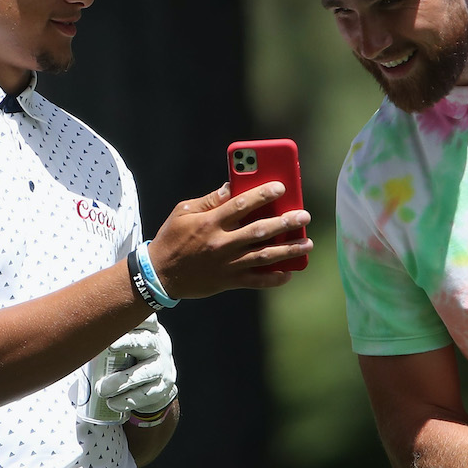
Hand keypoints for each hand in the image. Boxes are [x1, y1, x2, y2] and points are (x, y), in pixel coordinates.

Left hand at [94, 317, 177, 414]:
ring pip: (145, 372)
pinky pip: (146, 395)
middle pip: (146, 341)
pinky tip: (113, 403)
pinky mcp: (163, 388)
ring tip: (102, 389)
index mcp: (150, 331)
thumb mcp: (129, 342)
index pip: (146, 319)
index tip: (117, 319)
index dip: (134, 318)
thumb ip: (111, 335)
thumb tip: (74, 335)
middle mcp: (159, 346)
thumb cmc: (133, 358)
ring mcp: (162, 367)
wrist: (158, 384)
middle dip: (128, 343)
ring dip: (122, 381)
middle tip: (109, 346)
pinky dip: (128, 400)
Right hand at [148, 183, 312, 297]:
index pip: (241, 204)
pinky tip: (289, 273)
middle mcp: (221, 243)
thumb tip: (234, 186)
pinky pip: (256, 281)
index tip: (281, 187)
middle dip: (285, 223)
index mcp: (210, 223)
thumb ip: (211, 200)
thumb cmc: (172, 237)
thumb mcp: (185, 212)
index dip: (263, 194)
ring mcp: (226, 264)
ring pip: (263, 257)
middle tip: (304, 216)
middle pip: (259, 231)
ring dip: (288, 251)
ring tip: (307, 244)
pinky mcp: (228, 281)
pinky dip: (274, 278)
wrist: (160, 274)